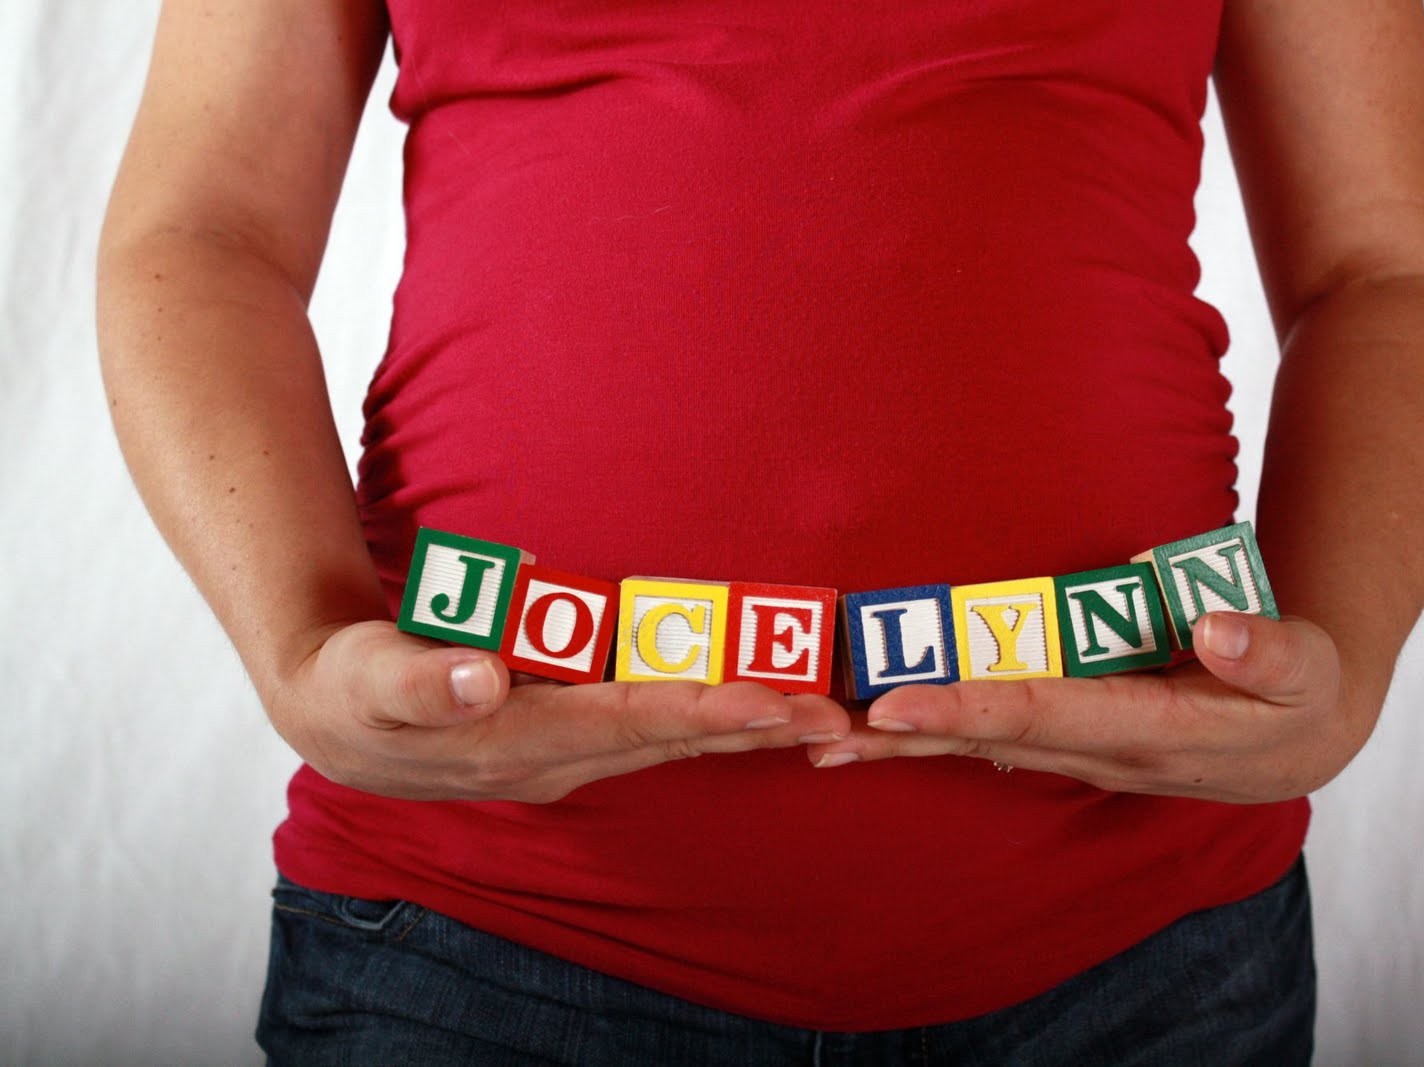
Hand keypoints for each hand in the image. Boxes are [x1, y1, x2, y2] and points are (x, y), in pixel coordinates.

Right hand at [267, 620, 851, 803]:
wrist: (341, 720)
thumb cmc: (352, 690)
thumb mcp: (365, 679)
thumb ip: (422, 679)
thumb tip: (482, 679)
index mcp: (518, 740)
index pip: (625, 721)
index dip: (698, 708)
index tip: (769, 702)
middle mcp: (561, 754)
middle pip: (673, 736)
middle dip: (756, 723)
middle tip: (837, 714)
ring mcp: (573, 747)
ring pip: (675, 734)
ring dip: (751, 724)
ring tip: (825, 714)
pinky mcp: (576, 730)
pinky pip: (659, 724)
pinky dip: (716, 714)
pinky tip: (765, 706)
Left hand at [808, 612, 1377, 802]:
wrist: (1293, 744)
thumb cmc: (1295, 697)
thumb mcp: (1305, 670)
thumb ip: (1266, 650)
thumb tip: (1213, 629)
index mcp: (1149, 730)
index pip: (1041, 714)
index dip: (967, 709)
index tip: (898, 704)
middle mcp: (1099, 750)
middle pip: (984, 739)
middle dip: (902, 735)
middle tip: (817, 729)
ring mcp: (1078, 750)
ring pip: (975, 747)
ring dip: (899, 744)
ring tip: (819, 737)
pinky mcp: (1067, 738)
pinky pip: (986, 739)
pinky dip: (927, 738)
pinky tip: (871, 733)